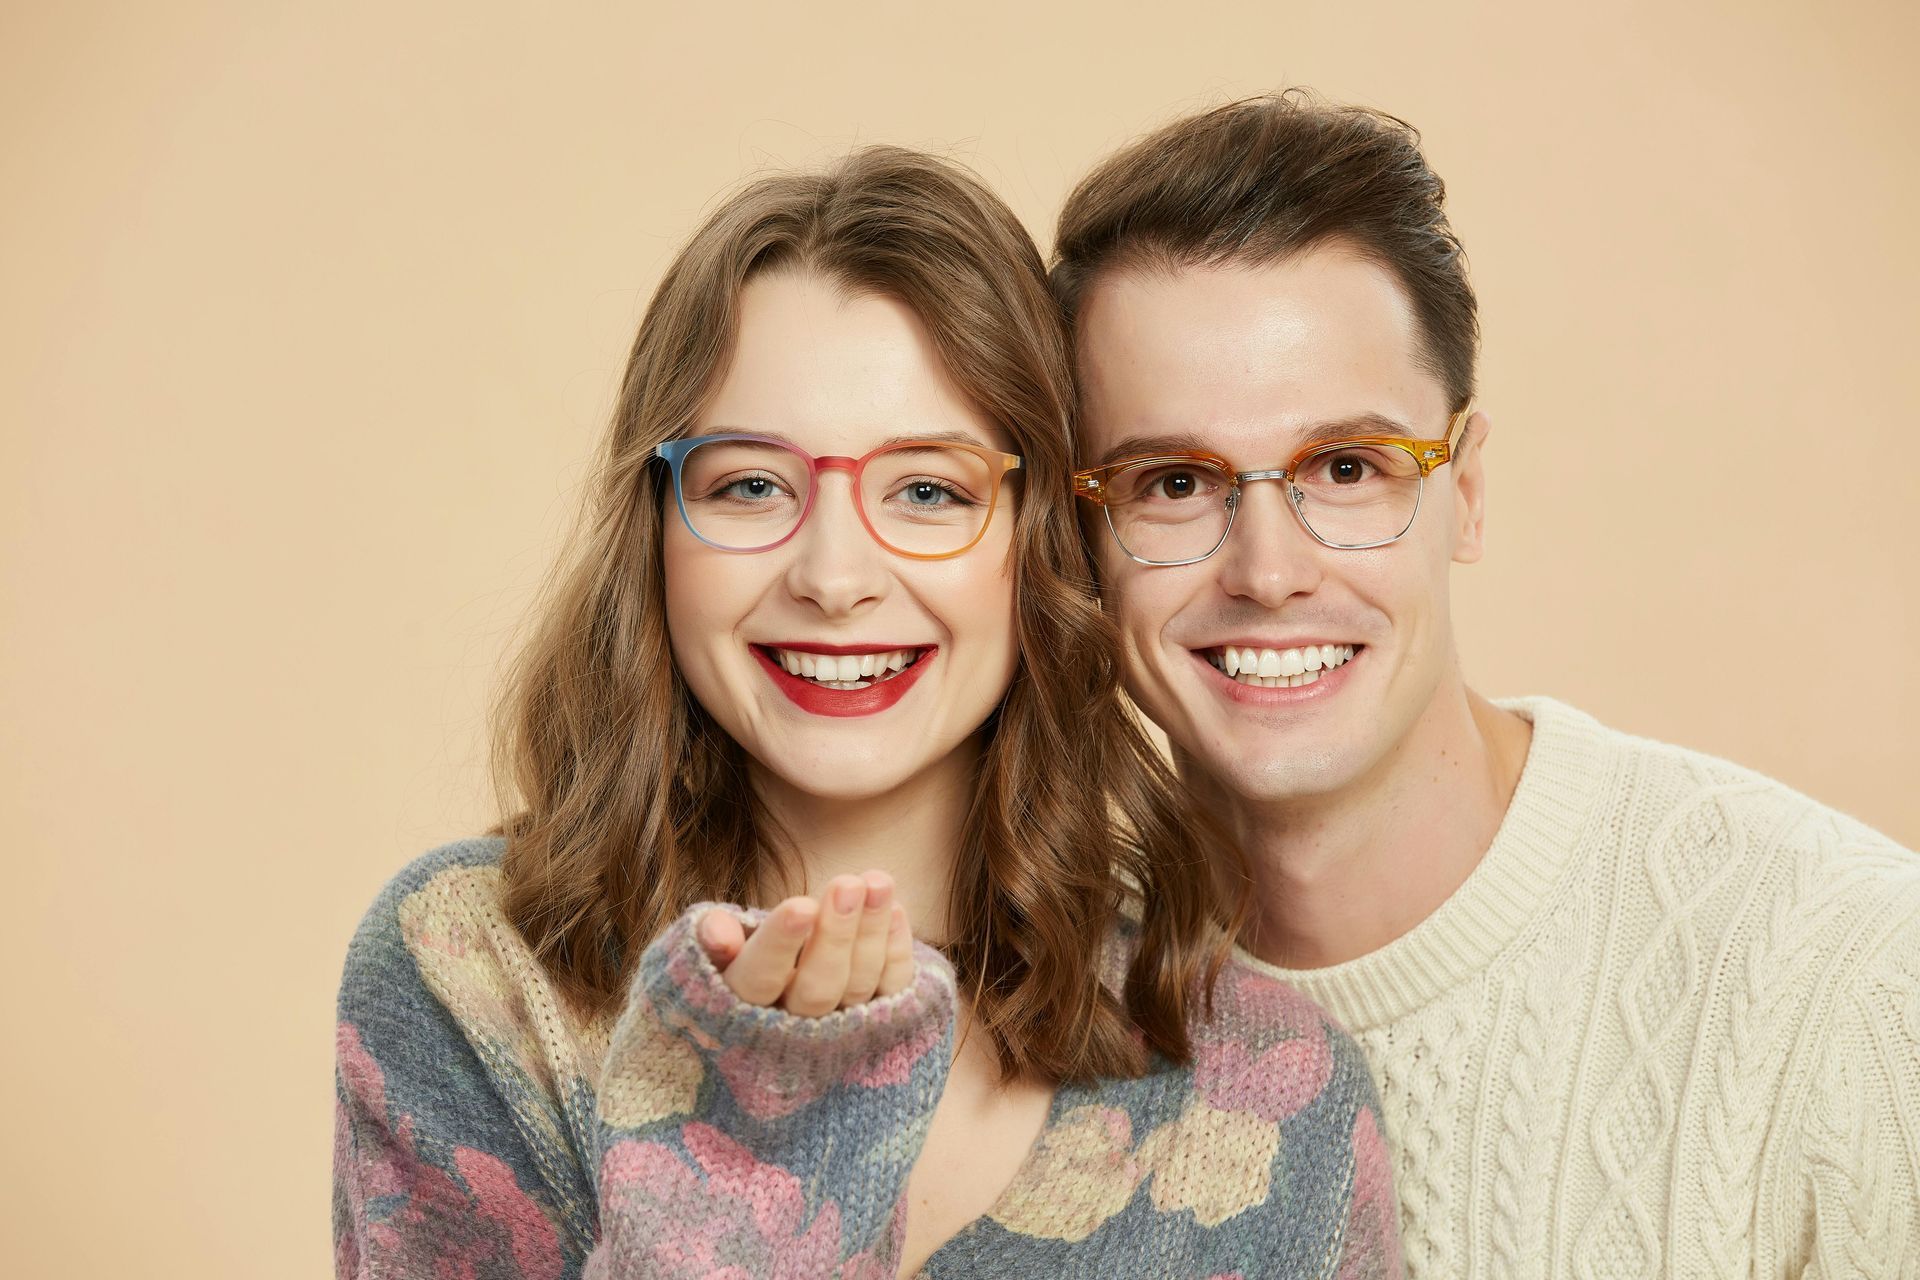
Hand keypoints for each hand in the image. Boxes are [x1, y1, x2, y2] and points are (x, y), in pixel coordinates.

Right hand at [696, 872, 916, 1016]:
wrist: (779, 1005)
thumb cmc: (739, 960)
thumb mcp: (712, 951)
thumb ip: (712, 936)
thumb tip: (718, 930)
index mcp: (741, 1008)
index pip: (758, 980)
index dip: (780, 945)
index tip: (801, 905)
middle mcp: (790, 1029)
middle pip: (816, 990)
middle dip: (835, 935)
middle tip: (847, 883)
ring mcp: (837, 1031)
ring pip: (857, 987)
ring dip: (871, 931)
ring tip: (877, 881)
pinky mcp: (876, 1023)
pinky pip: (891, 991)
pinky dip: (896, 951)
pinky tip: (895, 908)